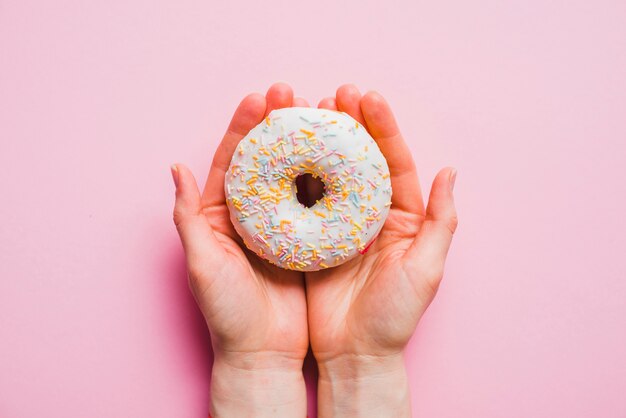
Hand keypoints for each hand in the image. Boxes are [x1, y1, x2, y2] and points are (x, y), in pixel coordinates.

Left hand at [171, 83, 309, 416]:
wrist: (263, 354)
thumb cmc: (227, 313)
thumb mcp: (202, 264)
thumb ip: (187, 217)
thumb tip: (176, 168)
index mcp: (221, 215)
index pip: (232, 161)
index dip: (244, 128)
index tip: (261, 98)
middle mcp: (252, 215)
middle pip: (266, 160)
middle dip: (278, 125)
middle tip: (294, 94)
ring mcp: (282, 227)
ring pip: (295, 176)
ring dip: (306, 145)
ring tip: (322, 116)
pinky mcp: (307, 241)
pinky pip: (318, 203)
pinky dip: (327, 179)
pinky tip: (341, 158)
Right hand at [305, 85, 457, 416]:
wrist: (355, 355)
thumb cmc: (394, 317)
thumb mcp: (426, 270)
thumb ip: (441, 221)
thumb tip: (449, 171)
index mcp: (401, 217)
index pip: (393, 161)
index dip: (381, 128)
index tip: (366, 97)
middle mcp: (369, 215)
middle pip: (358, 160)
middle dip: (348, 124)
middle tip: (333, 94)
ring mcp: (337, 225)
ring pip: (328, 174)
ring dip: (318, 143)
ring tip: (306, 112)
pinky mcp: (311, 239)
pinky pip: (302, 200)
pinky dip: (295, 175)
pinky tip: (285, 153)